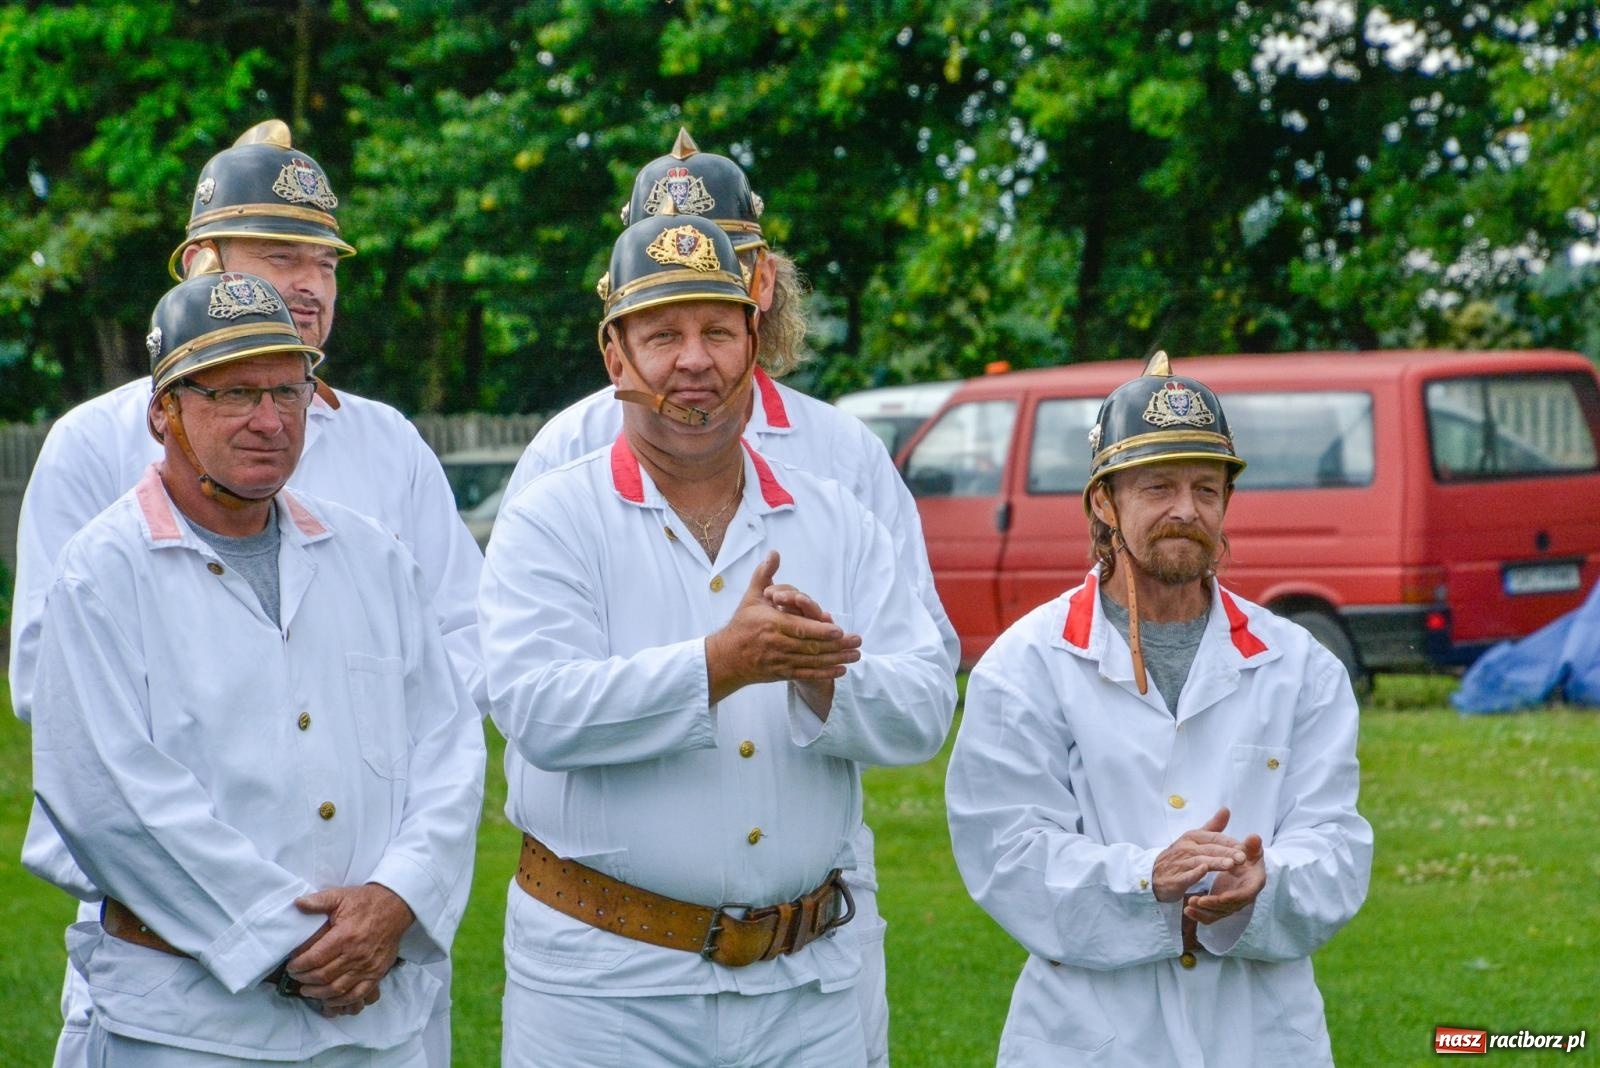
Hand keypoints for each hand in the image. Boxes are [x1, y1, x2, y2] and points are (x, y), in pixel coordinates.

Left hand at [287, 883, 413, 1016]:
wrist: (396, 906)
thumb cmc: (366, 902)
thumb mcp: (340, 895)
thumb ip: (318, 901)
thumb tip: (297, 904)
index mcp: (345, 935)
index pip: (315, 958)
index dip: (299, 966)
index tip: (291, 966)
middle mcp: (356, 954)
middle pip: (323, 976)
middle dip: (304, 979)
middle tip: (296, 977)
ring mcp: (368, 966)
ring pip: (337, 988)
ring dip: (318, 993)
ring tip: (307, 990)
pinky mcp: (377, 973)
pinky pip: (357, 994)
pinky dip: (341, 1001)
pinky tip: (329, 999)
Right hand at [705, 551, 861, 709]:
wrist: (726, 657)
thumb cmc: (742, 624)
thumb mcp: (751, 597)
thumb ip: (764, 575)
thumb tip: (774, 553)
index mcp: (771, 623)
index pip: (799, 628)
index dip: (819, 631)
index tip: (838, 630)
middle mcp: (776, 643)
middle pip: (810, 646)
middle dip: (837, 646)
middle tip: (857, 642)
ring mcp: (779, 660)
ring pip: (812, 661)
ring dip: (836, 659)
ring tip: (856, 655)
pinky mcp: (781, 673)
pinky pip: (806, 674)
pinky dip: (824, 674)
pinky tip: (841, 670)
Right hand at [1151, 807, 1245, 902]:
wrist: (1154, 873)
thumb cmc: (1179, 855)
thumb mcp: (1194, 838)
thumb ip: (1213, 826)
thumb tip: (1226, 809)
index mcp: (1193, 837)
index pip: (1215, 838)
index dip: (1230, 842)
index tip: (1246, 847)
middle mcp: (1186, 848)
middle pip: (1210, 849)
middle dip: (1227, 853)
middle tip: (1243, 857)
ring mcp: (1180, 863)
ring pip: (1200, 861)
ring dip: (1215, 862)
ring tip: (1230, 865)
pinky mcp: (1175, 879)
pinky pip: (1185, 875)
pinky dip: (1194, 873)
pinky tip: (1203, 871)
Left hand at [1185, 832, 1264, 923]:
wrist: (1245, 864)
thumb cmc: (1247, 855)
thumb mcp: (1250, 849)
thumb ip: (1252, 845)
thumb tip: (1255, 837)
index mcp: (1254, 882)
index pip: (1247, 894)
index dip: (1235, 897)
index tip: (1222, 897)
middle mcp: (1244, 895)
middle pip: (1230, 906)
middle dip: (1215, 905)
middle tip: (1199, 901)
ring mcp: (1233, 903)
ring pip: (1219, 912)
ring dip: (1205, 910)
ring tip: (1189, 903)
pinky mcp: (1222, 906)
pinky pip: (1212, 915)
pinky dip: (1200, 915)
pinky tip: (1188, 911)